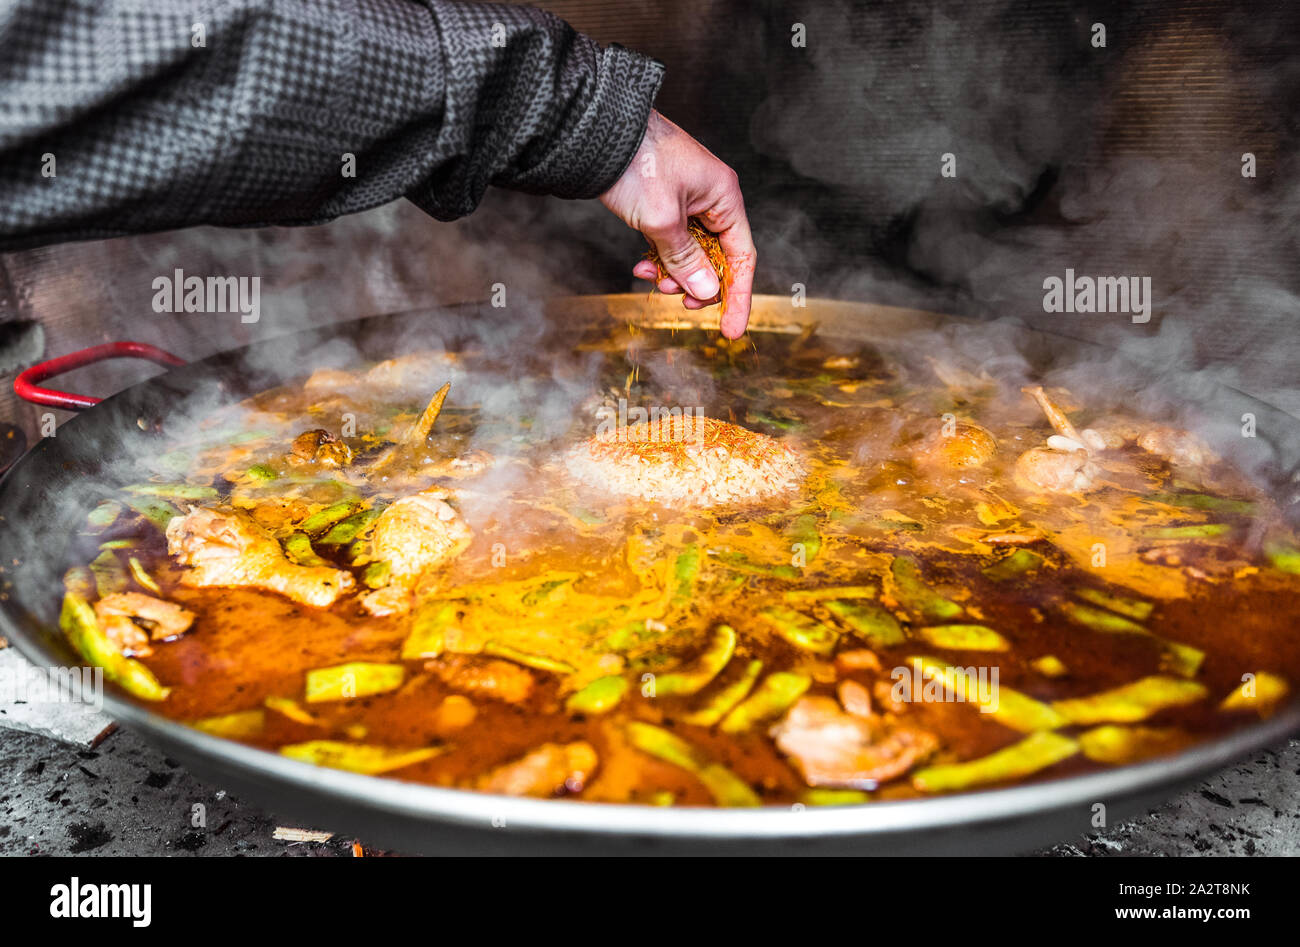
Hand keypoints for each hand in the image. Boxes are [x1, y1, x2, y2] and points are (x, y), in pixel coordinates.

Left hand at [600, 110, 755, 338]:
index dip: (738, 296)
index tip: (731, 330)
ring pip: (691, 252)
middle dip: (697, 284)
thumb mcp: (662, 220)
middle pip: (717, 258)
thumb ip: (686, 259)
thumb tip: (707, 291)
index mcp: (724, 196)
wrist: (598, 130)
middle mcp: (711, 198)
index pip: (742, 257)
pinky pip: (671, 241)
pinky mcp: (664, 202)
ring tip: (651, 278)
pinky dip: (659, 257)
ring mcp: (688, 200)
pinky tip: (642, 265)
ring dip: (673, 272)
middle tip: (676, 301)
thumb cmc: (635, 163)